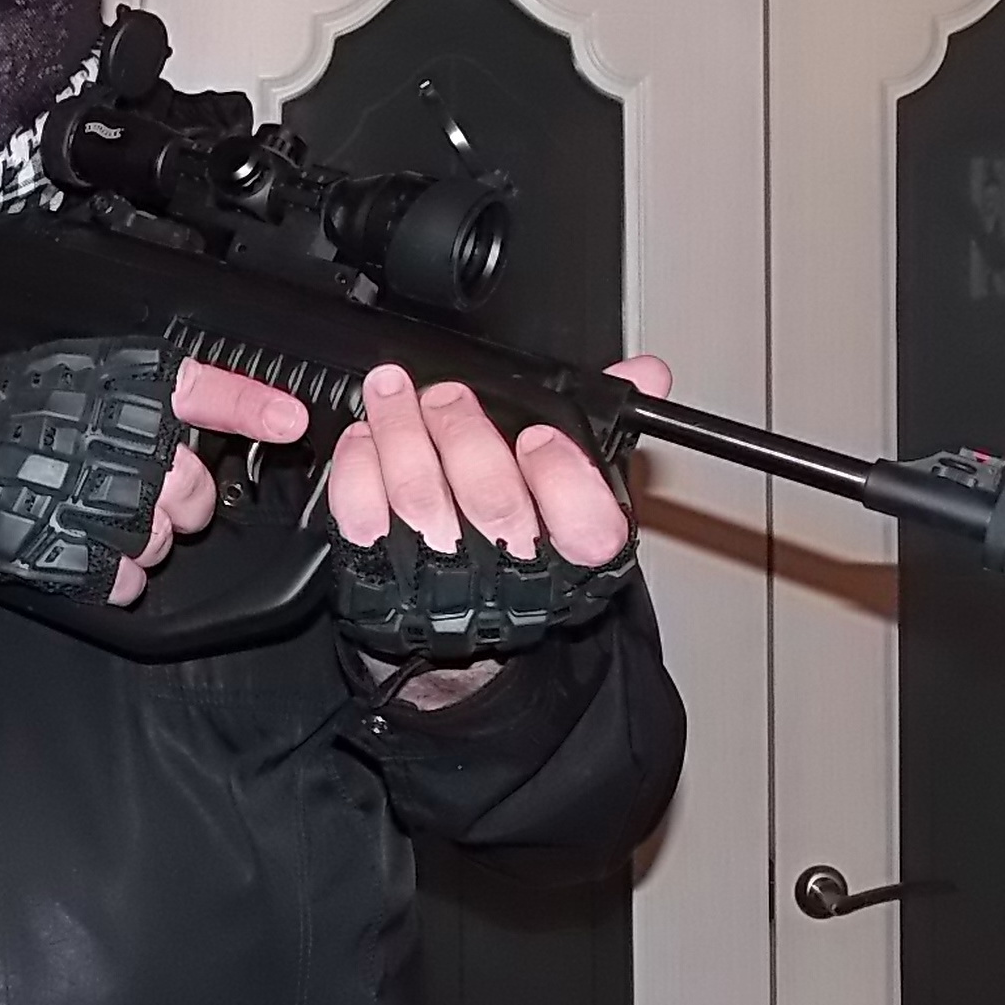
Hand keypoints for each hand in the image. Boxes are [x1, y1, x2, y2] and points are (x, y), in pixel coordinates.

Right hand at [0, 354, 306, 619]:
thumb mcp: (45, 382)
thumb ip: (115, 401)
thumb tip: (175, 416)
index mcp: (113, 386)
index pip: (208, 389)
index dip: (257, 407)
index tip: (294, 423)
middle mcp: (119, 442)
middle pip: (194, 490)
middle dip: (175, 502)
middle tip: (126, 495)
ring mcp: (102, 504)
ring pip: (161, 540)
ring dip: (133, 542)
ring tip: (77, 519)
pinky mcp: (79, 559)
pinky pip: (124, 581)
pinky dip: (103, 577)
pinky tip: (65, 552)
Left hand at [327, 356, 673, 567]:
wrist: (460, 631)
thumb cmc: (522, 549)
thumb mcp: (576, 490)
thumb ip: (606, 427)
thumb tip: (646, 373)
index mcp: (575, 556)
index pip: (588, 526)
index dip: (562, 477)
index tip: (541, 436)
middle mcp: (512, 578)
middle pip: (493, 504)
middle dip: (465, 434)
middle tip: (444, 395)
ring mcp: (441, 585)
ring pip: (420, 503)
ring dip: (402, 436)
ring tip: (391, 391)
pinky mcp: (377, 580)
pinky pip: (361, 518)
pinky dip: (358, 470)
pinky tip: (362, 438)